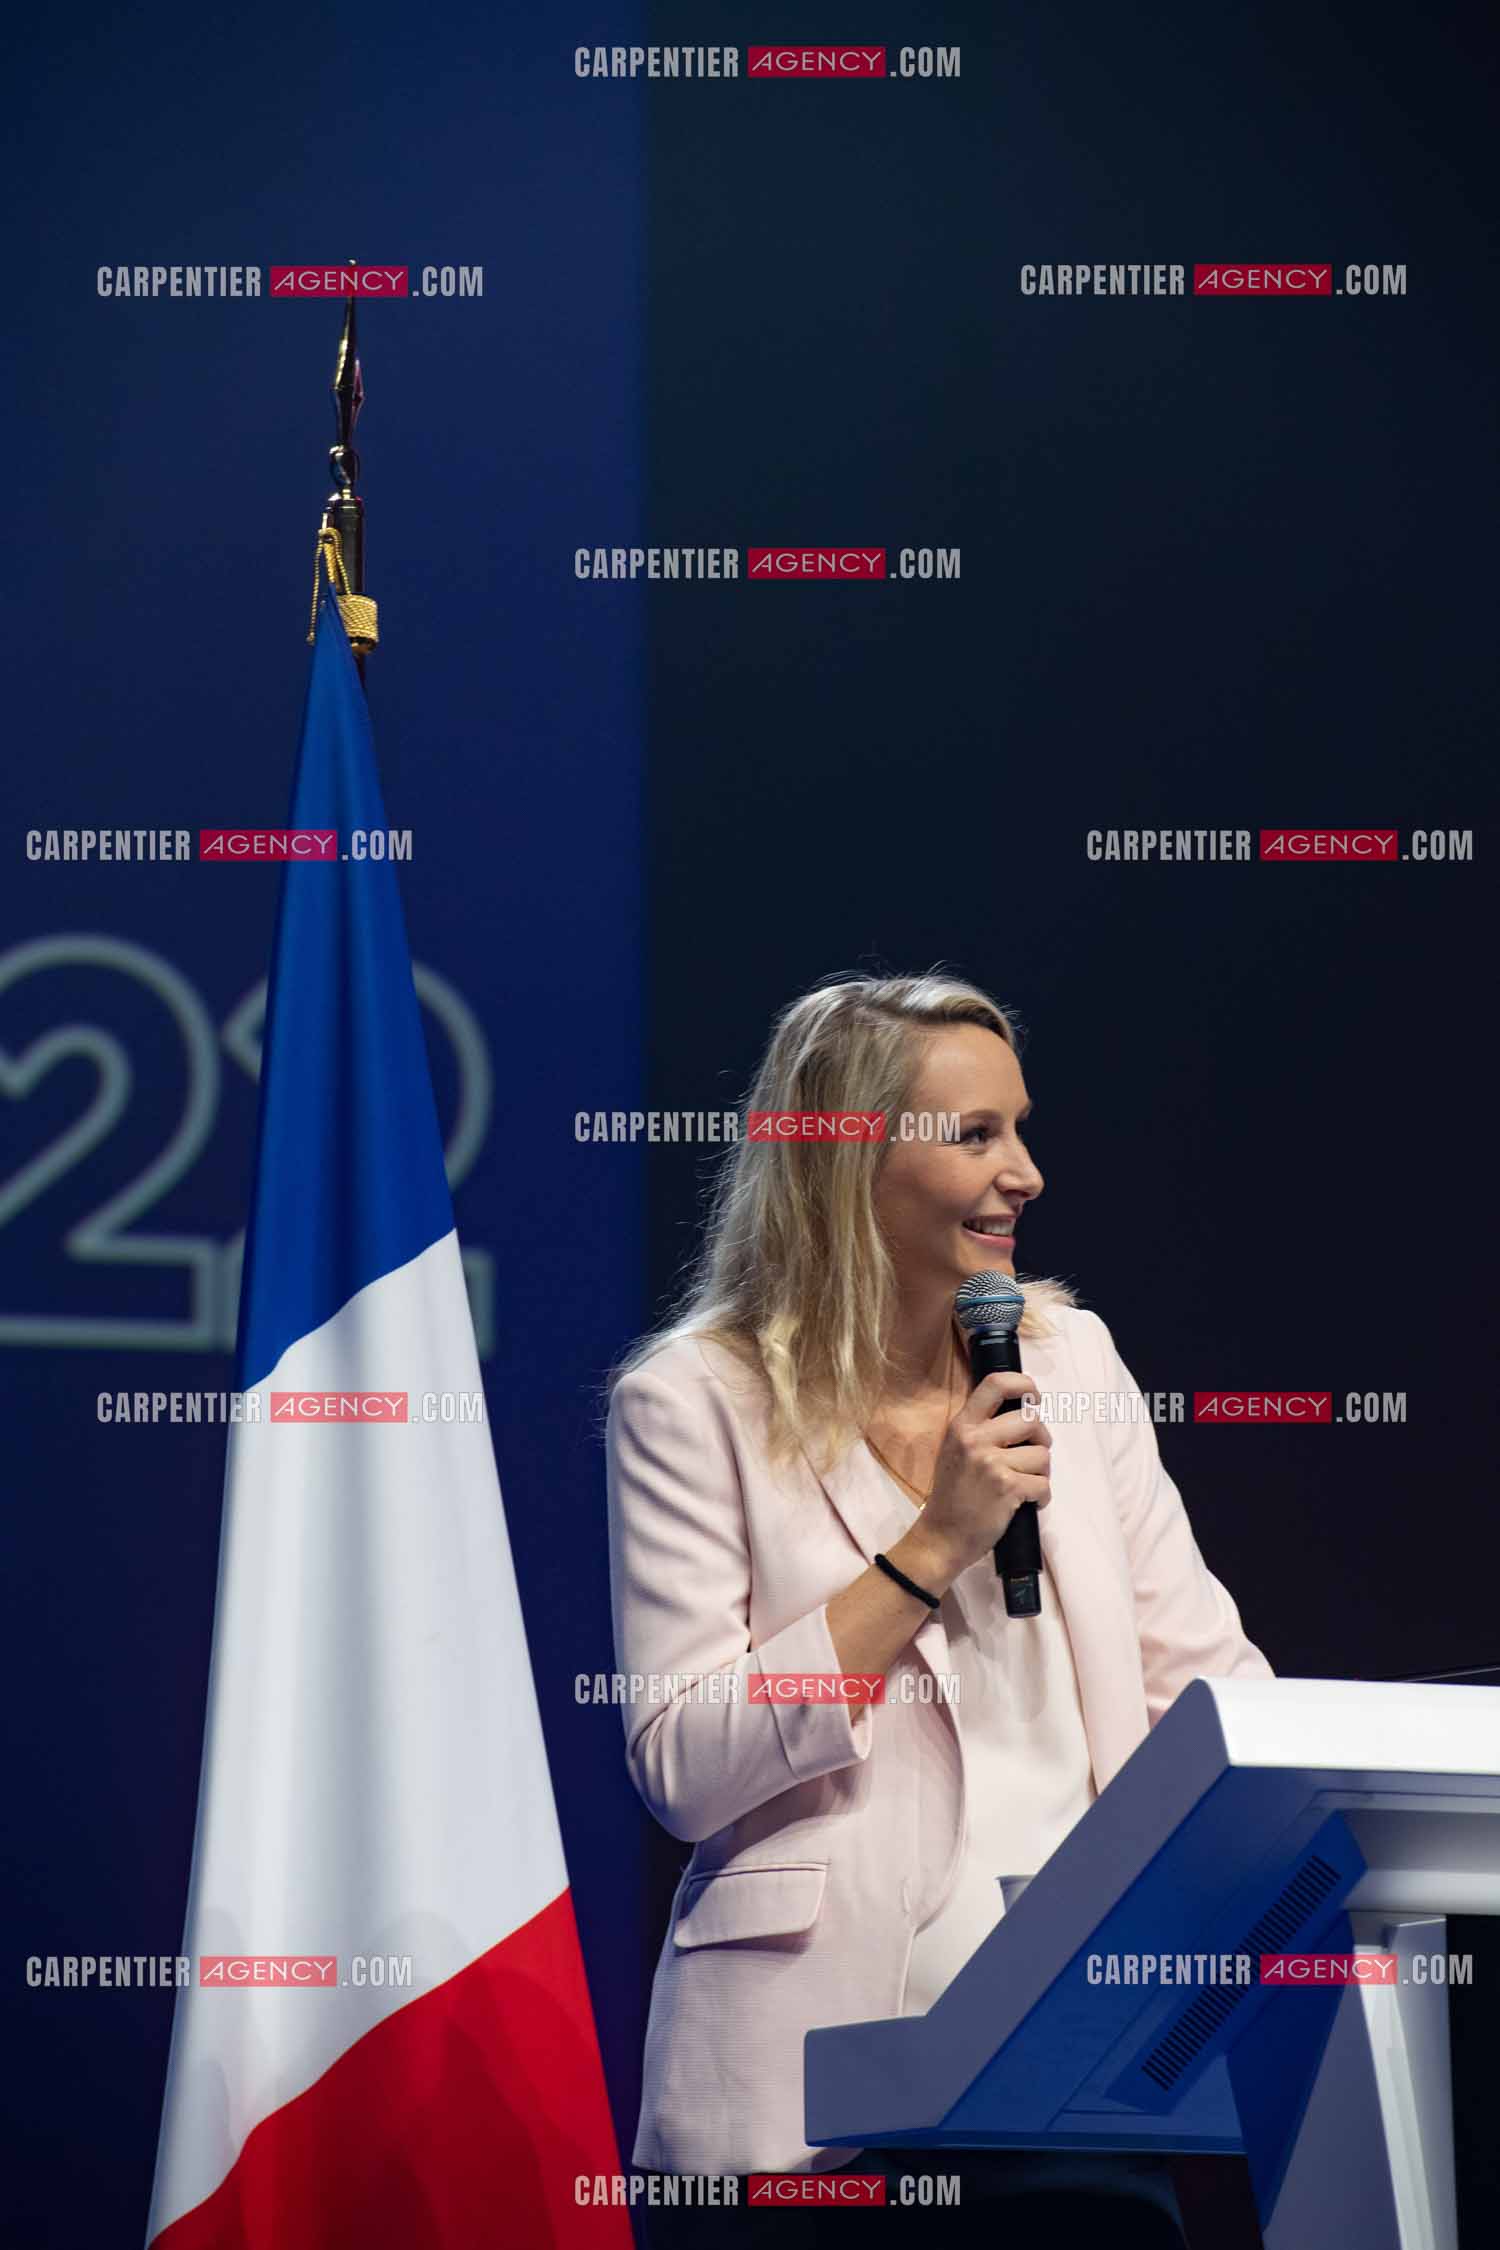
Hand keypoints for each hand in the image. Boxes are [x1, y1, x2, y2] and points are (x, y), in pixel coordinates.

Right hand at [915, 1371, 1051, 1578]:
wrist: (942, 1537)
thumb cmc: (953, 1495)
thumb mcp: (955, 1451)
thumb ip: (979, 1429)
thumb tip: (1021, 1412)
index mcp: (962, 1426)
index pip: (995, 1384)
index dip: (1023, 1384)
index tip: (1033, 1397)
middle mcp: (975, 1439)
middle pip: (1031, 1419)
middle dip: (1041, 1439)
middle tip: (1032, 1456)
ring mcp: (990, 1463)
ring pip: (1043, 1454)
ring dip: (1042, 1472)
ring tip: (1025, 1484)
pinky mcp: (1006, 1488)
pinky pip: (1043, 1484)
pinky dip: (1042, 1497)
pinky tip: (1028, 1502)